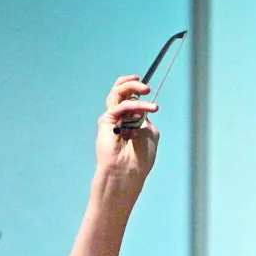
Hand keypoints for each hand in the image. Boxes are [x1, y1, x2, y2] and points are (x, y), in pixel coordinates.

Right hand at [94, 75, 159, 193]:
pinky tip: (146, 109)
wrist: (128, 171)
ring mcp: (112, 117)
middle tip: (146, 87)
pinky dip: (134, 106)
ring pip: (117, 94)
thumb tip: (141, 108)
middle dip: (133, 84)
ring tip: (146, 89)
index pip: (130, 97)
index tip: (148, 88)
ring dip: (132, 88)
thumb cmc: (141, 157)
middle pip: (121, 91)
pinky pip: (120, 107)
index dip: (136, 89)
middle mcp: (120, 116)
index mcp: (130, 119)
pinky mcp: (105, 121)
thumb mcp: (150, 133)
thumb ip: (145, 117)